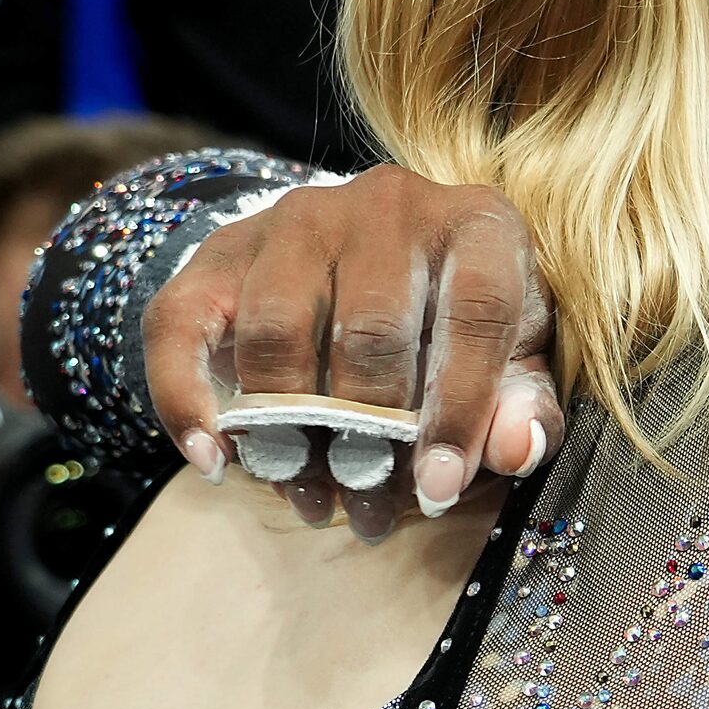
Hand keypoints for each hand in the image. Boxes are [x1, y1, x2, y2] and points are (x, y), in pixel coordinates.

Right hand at [142, 164, 563, 539]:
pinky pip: (183, 325)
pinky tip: (216, 461)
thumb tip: (515, 448)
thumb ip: (525, 406)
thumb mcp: (516, 357)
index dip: (459, 408)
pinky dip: (188, 400)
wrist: (375, 257)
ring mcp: (297, 218)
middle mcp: (387, 203)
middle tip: (371, 506)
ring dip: (289, 433)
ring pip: (276, 331)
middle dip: (368, 438)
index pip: (477, 308)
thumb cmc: (459, 320)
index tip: (438, 489)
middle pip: (369, 329)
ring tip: (313, 495)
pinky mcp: (223, 249)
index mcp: (476, 222)